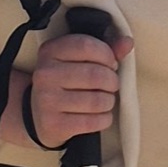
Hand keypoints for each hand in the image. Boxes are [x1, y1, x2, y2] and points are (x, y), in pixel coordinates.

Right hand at [27, 28, 132, 148]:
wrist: (40, 115)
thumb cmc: (66, 82)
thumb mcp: (79, 60)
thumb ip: (104, 49)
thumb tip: (127, 42)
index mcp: (50, 51)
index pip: (86, 46)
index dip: (107, 54)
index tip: (112, 63)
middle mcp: (45, 74)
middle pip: (95, 75)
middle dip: (112, 81)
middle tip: (112, 85)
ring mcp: (46, 100)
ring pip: (96, 101)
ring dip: (109, 101)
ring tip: (106, 100)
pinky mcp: (53, 124)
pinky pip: (92, 122)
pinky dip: (105, 119)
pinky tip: (101, 115)